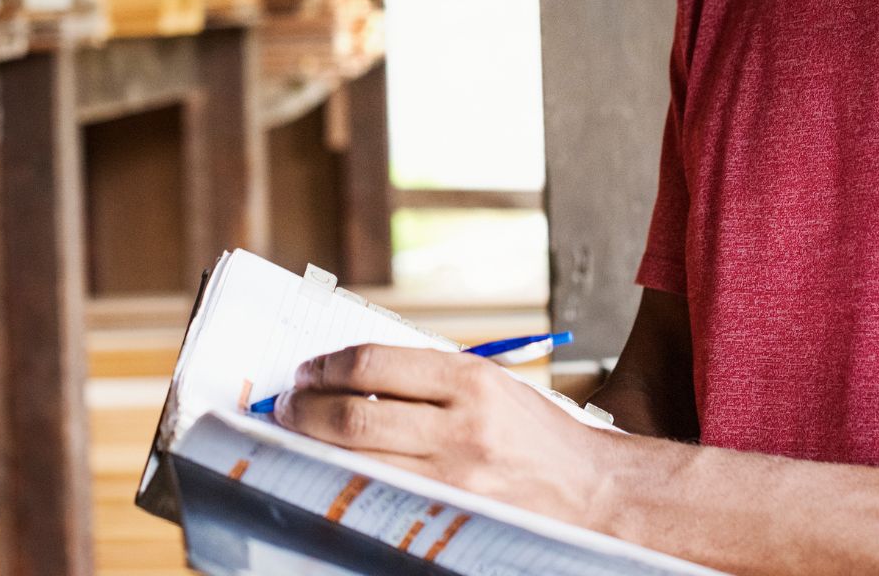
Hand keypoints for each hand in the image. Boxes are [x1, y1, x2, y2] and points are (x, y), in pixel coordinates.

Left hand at [273, 343, 618, 527]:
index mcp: (470, 380)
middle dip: (304, 410)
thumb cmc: (534, 435)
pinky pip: (381, 494)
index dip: (325, 367)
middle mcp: (461, 426)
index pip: (372, 364)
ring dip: (314, 447)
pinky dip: (348, 478)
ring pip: (358, 460)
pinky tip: (334, 470)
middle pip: (354, 414)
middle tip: (285, 406)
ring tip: (298, 438)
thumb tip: (345, 376)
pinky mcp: (451, 514)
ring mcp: (454, 477)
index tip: (305, 371)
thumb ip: (425, 378)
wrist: (593, 492)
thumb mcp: (490, 385)